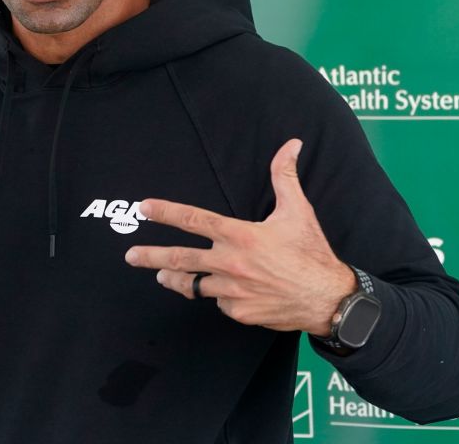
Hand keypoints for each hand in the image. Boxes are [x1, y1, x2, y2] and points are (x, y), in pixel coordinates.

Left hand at [124, 139, 354, 335]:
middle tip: (130, 255)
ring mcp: (232, 292)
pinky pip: (219, 302)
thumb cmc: (312, 253)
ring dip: (175, 279)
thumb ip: (285, 177)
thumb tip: (290, 144)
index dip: (166, 212)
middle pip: (181, 259)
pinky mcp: (239, 312)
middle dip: (151, 256)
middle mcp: (230, 264)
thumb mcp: (298, 211)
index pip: (194, 220)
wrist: (328, 299)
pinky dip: (218, 296)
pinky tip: (221, 292)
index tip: (144, 208)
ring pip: (194, 285)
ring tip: (161, 275)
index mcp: (240, 236)